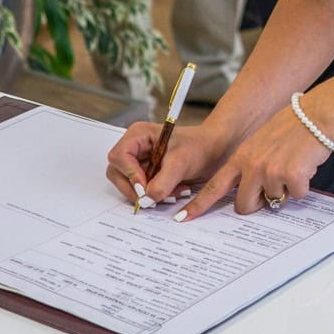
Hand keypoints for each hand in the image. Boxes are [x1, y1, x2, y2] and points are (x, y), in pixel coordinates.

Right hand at [105, 120, 226, 207]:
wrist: (215, 150)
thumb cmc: (200, 146)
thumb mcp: (181, 163)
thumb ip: (162, 182)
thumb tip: (147, 199)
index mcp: (138, 135)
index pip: (119, 157)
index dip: (130, 174)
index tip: (145, 188)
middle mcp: (135, 147)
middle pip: (118, 173)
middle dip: (137, 189)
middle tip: (155, 199)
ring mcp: (140, 161)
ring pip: (129, 185)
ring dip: (148, 194)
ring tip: (172, 194)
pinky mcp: (148, 173)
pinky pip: (142, 190)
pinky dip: (156, 195)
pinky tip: (174, 192)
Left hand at [174, 102, 332, 220]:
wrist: (316, 115)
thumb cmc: (292, 128)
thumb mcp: (260, 143)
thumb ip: (250, 165)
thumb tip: (252, 192)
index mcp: (241, 157)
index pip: (215, 186)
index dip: (199, 205)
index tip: (182, 218)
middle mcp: (251, 165)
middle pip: (244, 206)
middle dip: (257, 204)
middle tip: (272, 189)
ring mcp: (270, 171)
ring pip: (275, 200)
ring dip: (285, 189)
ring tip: (293, 165)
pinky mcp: (290, 176)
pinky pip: (296, 195)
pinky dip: (303, 185)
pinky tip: (304, 165)